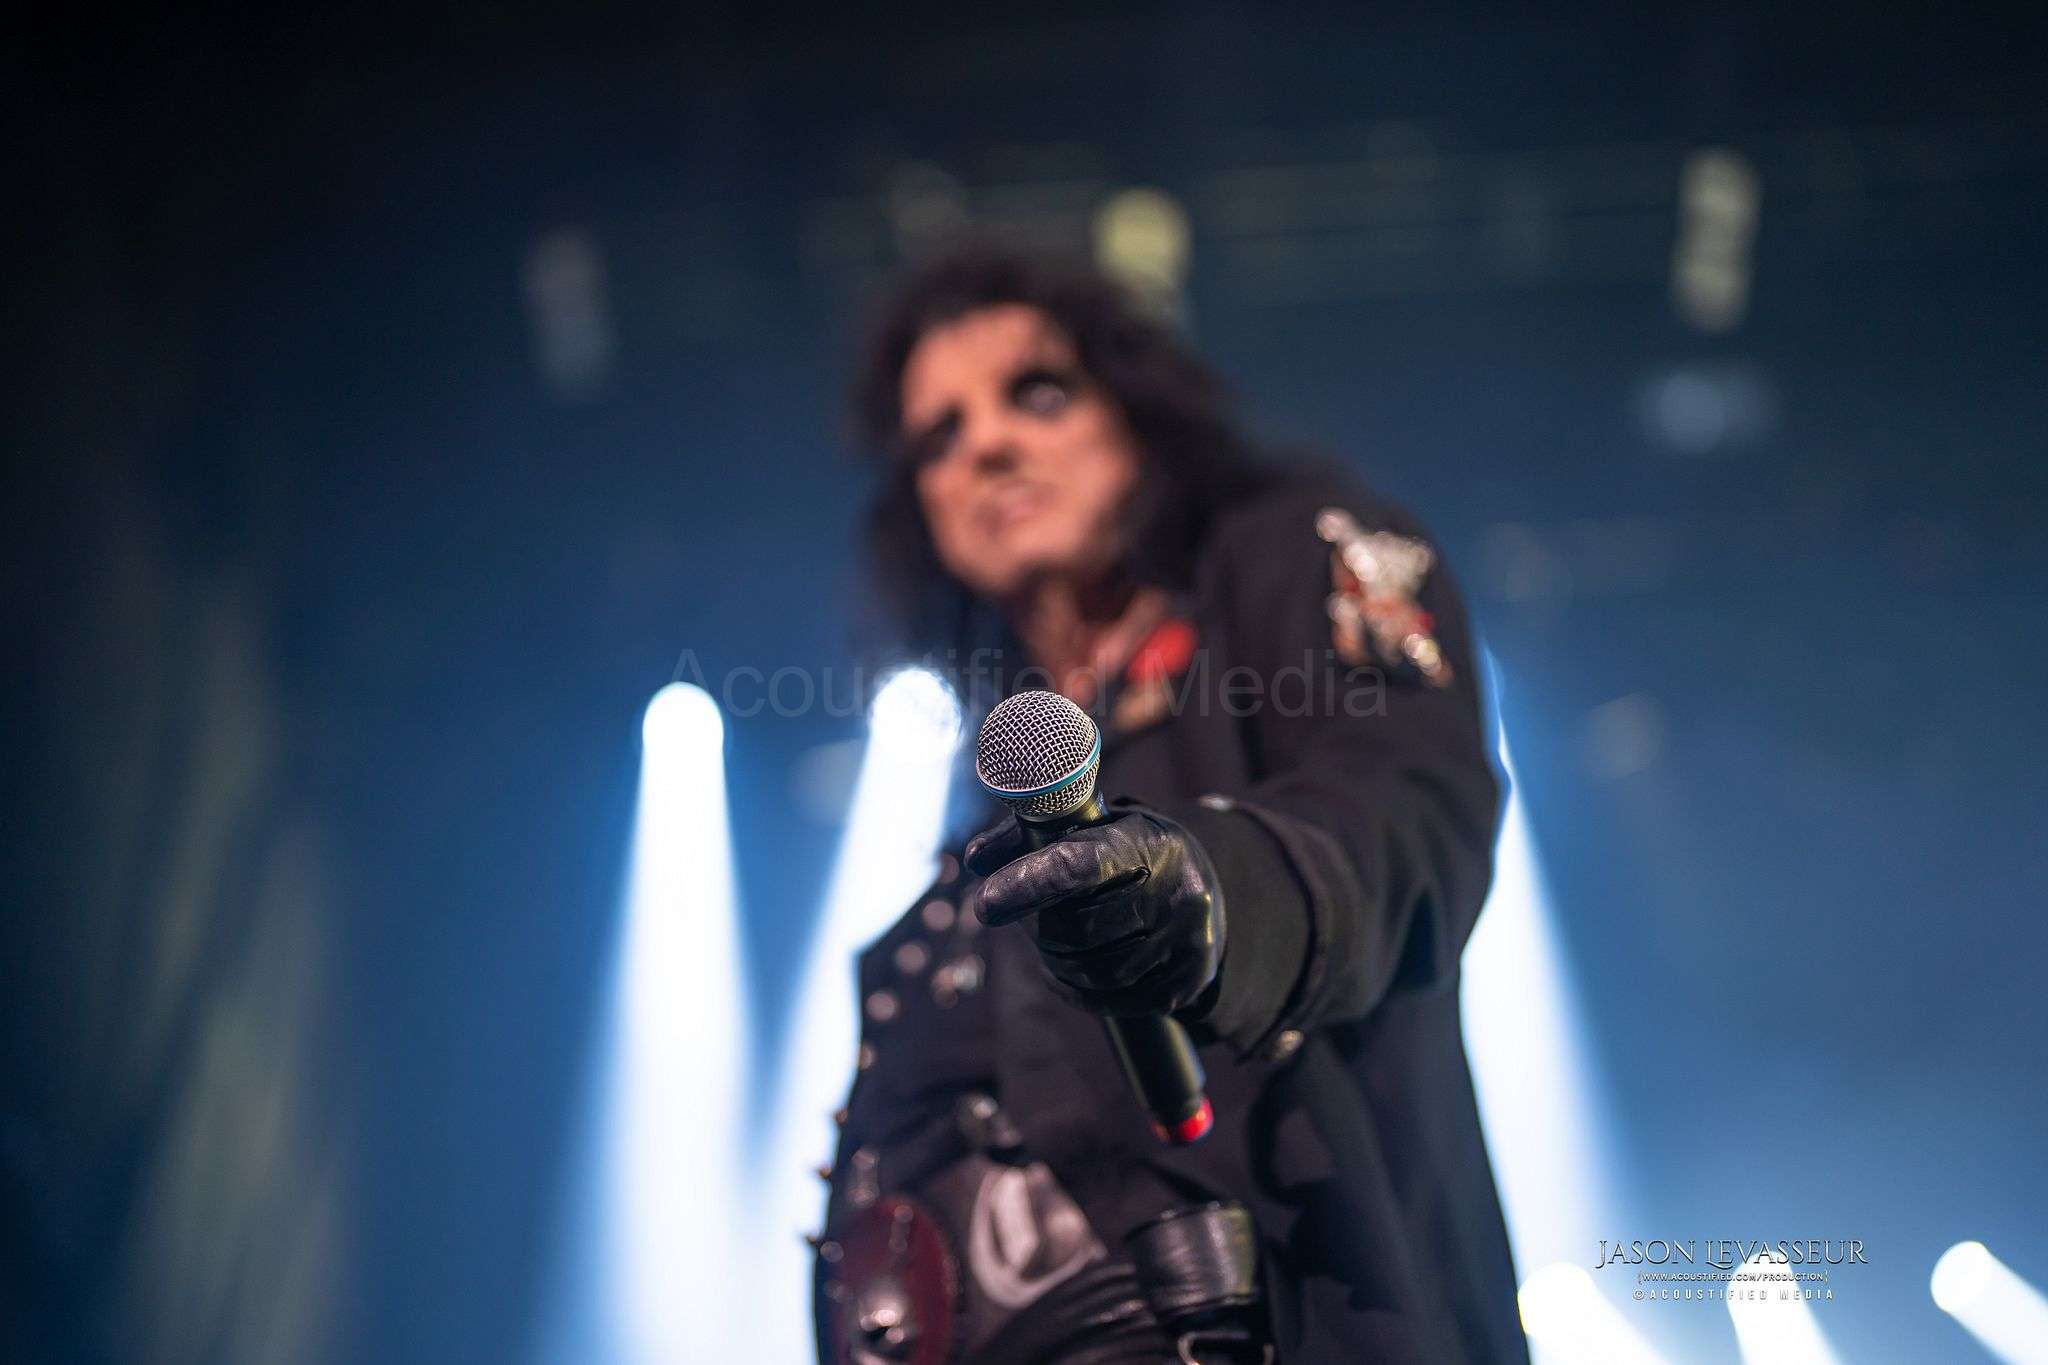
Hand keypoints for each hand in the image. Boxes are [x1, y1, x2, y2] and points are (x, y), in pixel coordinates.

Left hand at [965, 801, 1224, 1017]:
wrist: (1203, 891)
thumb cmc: (1126, 852)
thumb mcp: (1090, 827)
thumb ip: (1028, 836)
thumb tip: (976, 860)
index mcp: (1150, 841)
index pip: (1080, 865)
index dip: (1027, 885)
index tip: (985, 904)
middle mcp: (1177, 893)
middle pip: (1077, 929)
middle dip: (1036, 927)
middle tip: (1020, 915)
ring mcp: (1186, 944)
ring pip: (1090, 971)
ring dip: (1052, 960)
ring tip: (1047, 939)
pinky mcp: (1183, 985)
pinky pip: (1106, 999)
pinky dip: (1072, 989)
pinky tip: (1064, 971)